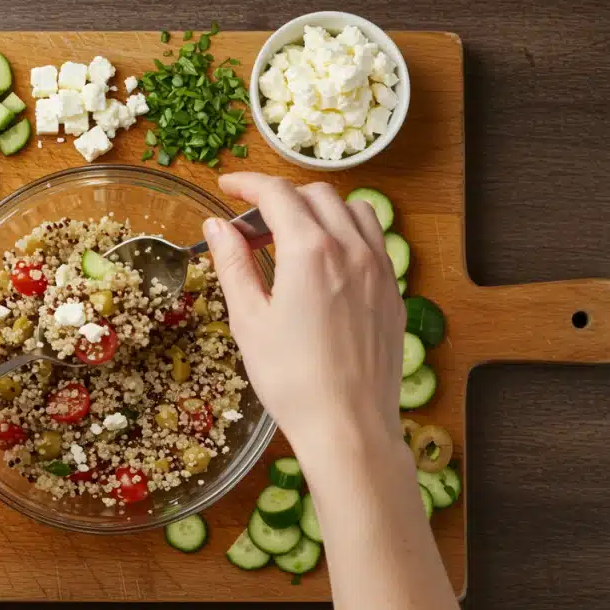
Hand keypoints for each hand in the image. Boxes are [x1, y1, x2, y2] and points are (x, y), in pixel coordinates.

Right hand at [203, 173, 405, 456]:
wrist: (348, 425)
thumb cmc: (291, 379)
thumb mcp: (249, 320)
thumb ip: (233, 265)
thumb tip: (217, 227)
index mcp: (310, 251)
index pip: (277, 194)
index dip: (247, 184)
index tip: (226, 188)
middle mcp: (350, 249)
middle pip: (315, 195)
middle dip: (279, 198)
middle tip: (250, 227)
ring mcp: (378, 268)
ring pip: (351, 209)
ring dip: (317, 210)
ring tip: (290, 239)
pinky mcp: (392, 290)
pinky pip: (372, 239)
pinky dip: (345, 232)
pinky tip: (324, 263)